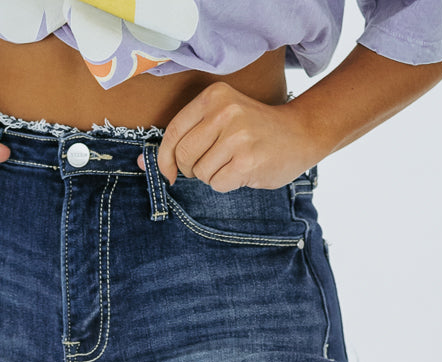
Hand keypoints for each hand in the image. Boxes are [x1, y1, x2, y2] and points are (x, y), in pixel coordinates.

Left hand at [136, 82, 319, 192]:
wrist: (300, 133)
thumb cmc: (255, 129)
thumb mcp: (222, 118)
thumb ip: (185, 136)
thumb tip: (141, 164)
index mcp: (214, 97)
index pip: (173, 133)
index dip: (164, 158)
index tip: (169, 172)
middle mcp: (224, 112)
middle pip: (184, 156)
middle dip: (191, 169)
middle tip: (210, 165)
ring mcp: (237, 136)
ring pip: (200, 173)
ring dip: (213, 176)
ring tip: (233, 163)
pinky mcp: (246, 161)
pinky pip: (218, 184)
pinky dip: (226, 184)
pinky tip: (243, 171)